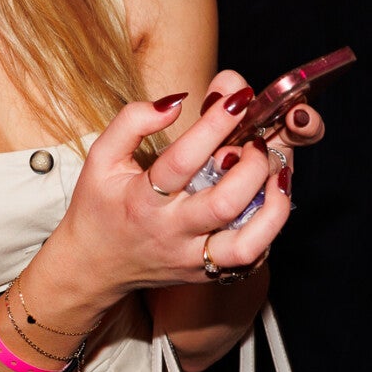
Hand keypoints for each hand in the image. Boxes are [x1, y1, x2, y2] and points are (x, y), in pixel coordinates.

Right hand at [47, 71, 293, 303]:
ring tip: (277, 174)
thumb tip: (176, 101)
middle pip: (223, 203)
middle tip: (255, 141)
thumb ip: (132, 122)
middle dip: (251, 165)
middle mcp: (170, 232)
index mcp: (141, 200)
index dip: (214, 124)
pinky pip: (251, 259)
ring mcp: (192, 258)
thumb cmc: (100, 205)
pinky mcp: (207, 274)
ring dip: (273, 206)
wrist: (93, 265)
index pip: (183, 160)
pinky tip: (269, 202)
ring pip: (247, 244)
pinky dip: (269, 229)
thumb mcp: (101, 157)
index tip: (237, 97)